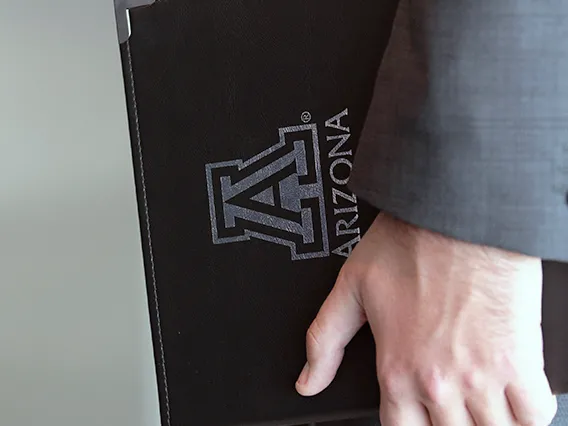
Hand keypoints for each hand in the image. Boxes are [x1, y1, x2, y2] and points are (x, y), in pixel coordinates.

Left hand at [296, 213, 556, 424]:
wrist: (456, 212)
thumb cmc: (408, 243)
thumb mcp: (350, 288)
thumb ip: (324, 342)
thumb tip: (307, 381)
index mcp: (396, 369)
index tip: (420, 414)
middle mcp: (438, 382)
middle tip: (453, 402)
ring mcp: (483, 376)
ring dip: (488, 424)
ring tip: (484, 404)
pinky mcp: (522, 360)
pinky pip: (535, 416)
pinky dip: (528, 414)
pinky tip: (517, 397)